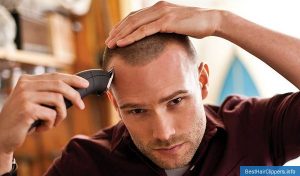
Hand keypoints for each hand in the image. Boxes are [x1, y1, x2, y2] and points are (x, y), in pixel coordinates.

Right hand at [0, 73, 88, 154]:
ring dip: (61, 115)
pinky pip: (51, 114)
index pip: (55, 76)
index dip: (73, 79)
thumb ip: (48, 94)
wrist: (1, 136)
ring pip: (58, 100)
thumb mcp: (34, 102)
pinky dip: (51, 124)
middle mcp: (25, 85)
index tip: (85, 84)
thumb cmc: (22, 120)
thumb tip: (74, 91)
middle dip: (74, 96)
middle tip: (81, 106)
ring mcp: (25, 96)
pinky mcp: (27, 109)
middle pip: (59, 85)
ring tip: (54, 122)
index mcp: (27, 80)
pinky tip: (41, 128)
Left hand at [105, 1, 221, 47]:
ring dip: (120, 34)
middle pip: (131, 19)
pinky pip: (145, 30)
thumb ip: (165, 27)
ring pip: (135, 24)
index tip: (114, 35)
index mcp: (158, 7)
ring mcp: (162, 13)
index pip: (135, 16)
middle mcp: (157, 8)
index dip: (123, 26)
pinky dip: (131, 37)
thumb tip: (158, 37)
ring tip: (110, 44)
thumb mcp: (177, 24)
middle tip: (107, 41)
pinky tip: (122, 43)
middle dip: (117, 31)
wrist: (212, 20)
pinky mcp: (167, 22)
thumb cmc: (196, 24)